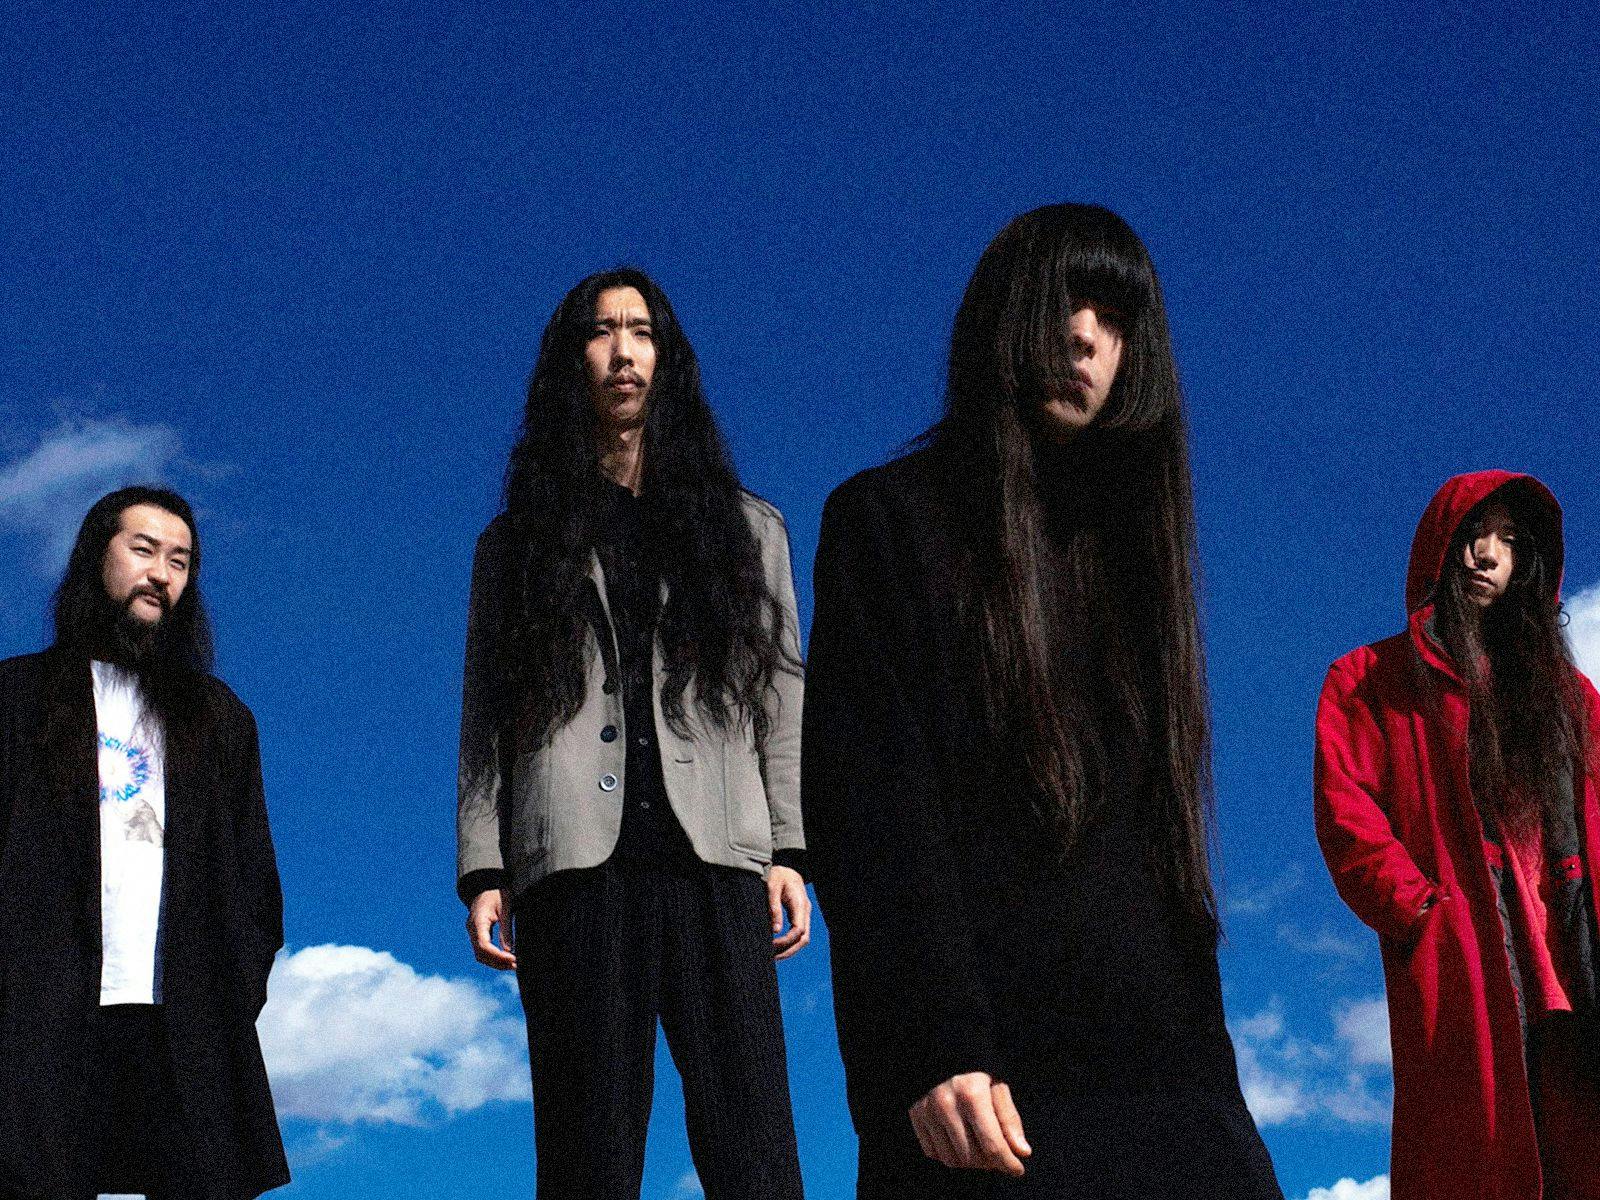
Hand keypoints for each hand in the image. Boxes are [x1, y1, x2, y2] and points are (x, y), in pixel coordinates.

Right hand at [467, 888, 515, 969]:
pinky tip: (505, 959)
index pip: (483, 945)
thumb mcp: (505, 908)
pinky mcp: (477, 935)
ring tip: (512, 965)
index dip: (497, 955)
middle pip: (480, 954)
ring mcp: (472, 933)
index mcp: (478, 921)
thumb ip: (506, 929)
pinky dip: (492, 957)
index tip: (512, 959)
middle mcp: (472, 929)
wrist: (486, 886)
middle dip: (497, 962)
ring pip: (480, 955)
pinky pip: (482, 951)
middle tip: (515, 965)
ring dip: (495, 962)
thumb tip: (509, 950)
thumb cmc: (497, 894)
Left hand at [767, 865, 810, 959]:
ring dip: (789, 949)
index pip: (798, 930)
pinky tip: (776, 947)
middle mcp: (805, 911)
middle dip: (789, 950)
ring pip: (802, 938)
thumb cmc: (778, 874)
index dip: (786, 941)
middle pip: (803, 938)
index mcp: (800, 904)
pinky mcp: (799, 915)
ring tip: (772, 956)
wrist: (787, 867)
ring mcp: (803, 914)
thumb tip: (775, 930)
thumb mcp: (772, 887)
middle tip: (772, 957)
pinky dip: (789, 942)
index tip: (771, 945)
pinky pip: (798, 933)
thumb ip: (774, 908)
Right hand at [909, 1073, 1029, 1174]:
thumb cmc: (975, 1066)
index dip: (1008, 1163)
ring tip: (980, 1146)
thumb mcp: (997, 1085)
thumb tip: (1022, 1152)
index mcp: (972, 1095)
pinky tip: (959, 1140)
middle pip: (972, 1158)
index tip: (1018, 1169)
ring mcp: (927, 1111)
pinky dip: (949, 1154)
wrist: (940, 1047)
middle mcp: (946, 1105)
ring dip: (970, 1161)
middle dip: (990, 1163)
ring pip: (952, 1160)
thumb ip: (1009, 1119)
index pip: (992, 1146)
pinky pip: (933, 1152)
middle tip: (999, 1154)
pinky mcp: (915, 1116)